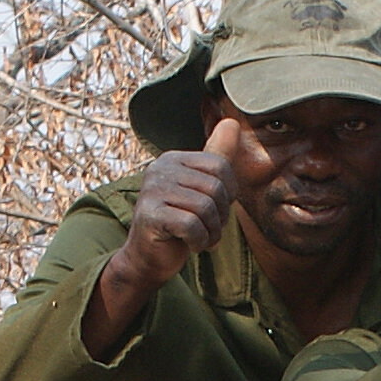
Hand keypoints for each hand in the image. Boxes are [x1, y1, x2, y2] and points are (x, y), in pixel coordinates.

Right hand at [85, 119, 244, 357]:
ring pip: (205, 208)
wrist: (148, 258)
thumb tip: (231, 122)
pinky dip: (198, 241)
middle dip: (220, 216)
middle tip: (208, 228)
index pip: (220, 167)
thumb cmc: (179, 223)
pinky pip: (192, 225)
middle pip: (215, 188)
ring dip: (210, 232)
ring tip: (200, 238)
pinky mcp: (150, 215)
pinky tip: (190, 244)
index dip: (228, 195)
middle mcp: (160, 168)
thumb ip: (216, 157)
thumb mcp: (200, 188)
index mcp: (173, 158)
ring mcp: (152, 190)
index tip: (215, 210)